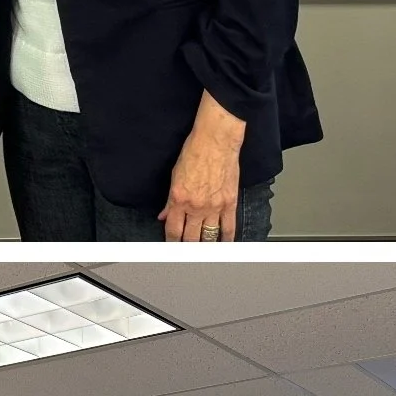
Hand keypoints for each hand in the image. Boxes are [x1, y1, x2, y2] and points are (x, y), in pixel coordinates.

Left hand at [159, 92, 244, 242]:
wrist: (216, 140)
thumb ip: (170, 201)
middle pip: (190, 237)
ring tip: (202, 251)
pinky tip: (223, 245)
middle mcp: (196, 206)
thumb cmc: (195, 152)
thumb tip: (165, 214)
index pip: (173, 230)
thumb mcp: (174, 176)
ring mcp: (214, 206)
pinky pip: (229, 227)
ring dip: (205, 245)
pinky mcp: (230, 203)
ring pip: (209, 236)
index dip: (171, 242)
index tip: (171, 248)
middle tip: (186, 254)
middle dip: (187, 247)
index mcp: (179, 199)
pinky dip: (226, 239)